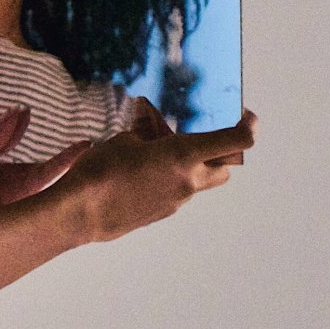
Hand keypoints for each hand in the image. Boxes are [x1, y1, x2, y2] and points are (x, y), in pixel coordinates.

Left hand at [0, 106, 92, 236]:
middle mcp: (10, 191)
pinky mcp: (3, 225)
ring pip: (48, 196)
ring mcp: (8, 209)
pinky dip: (51, 205)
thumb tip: (19, 113)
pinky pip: (32, 215)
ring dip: (70, 183)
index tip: (89, 141)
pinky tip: (70, 196)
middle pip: (53, 178)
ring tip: (98, 170)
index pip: (38, 159)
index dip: (63, 153)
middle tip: (107, 154)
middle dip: (78, 167)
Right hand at [53, 99, 257, 242]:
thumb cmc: (101, 172)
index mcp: (182, 156)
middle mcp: (188, 181)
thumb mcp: (123, 140)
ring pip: (199, 180)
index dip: (248, 125)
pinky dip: (171, 177)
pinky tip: (142, 169)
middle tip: (197, 135)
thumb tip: (147, 115)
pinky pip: (178, 191)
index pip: (234, 141)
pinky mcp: (162, 212)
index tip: (247, 116)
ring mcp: (177, 201)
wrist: (81, 213)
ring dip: (190, 164)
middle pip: (224, 167)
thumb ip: (143, 128)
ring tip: (156, 149)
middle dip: (219, 151)